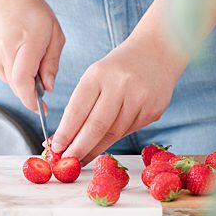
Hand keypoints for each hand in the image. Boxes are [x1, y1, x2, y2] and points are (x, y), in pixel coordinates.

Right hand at [0, 0, 64, 118]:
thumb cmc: (30, 9)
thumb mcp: (54, 33)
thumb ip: (51, 63)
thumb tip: (47, 87)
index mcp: (23, 43)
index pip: (24, 83)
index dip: (33, 101)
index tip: (41, 108)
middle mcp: (1, 51)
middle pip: (17, 86)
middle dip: (30, 88)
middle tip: (40, 75)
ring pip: (8, 81)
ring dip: (20, 77)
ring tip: (24, 52)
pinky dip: (8, 69)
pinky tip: (11, 50)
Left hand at [49, 27, 186, 163]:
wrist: (159, 52)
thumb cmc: (120, 67)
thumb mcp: (97, 76)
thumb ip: (83, 105)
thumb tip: (66, 138)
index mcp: (99, 74)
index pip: (78, 109)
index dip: (66, 133)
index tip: (56, 148)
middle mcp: (120, 86)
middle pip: (97, 127)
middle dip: (80, 148)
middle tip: (69, 162)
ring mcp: (140, 99)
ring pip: (114, 133)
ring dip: (96, 148)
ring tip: (83, 158)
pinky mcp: (153, 111)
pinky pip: (129, 131)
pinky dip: (115, 139)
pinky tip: (105, 142)